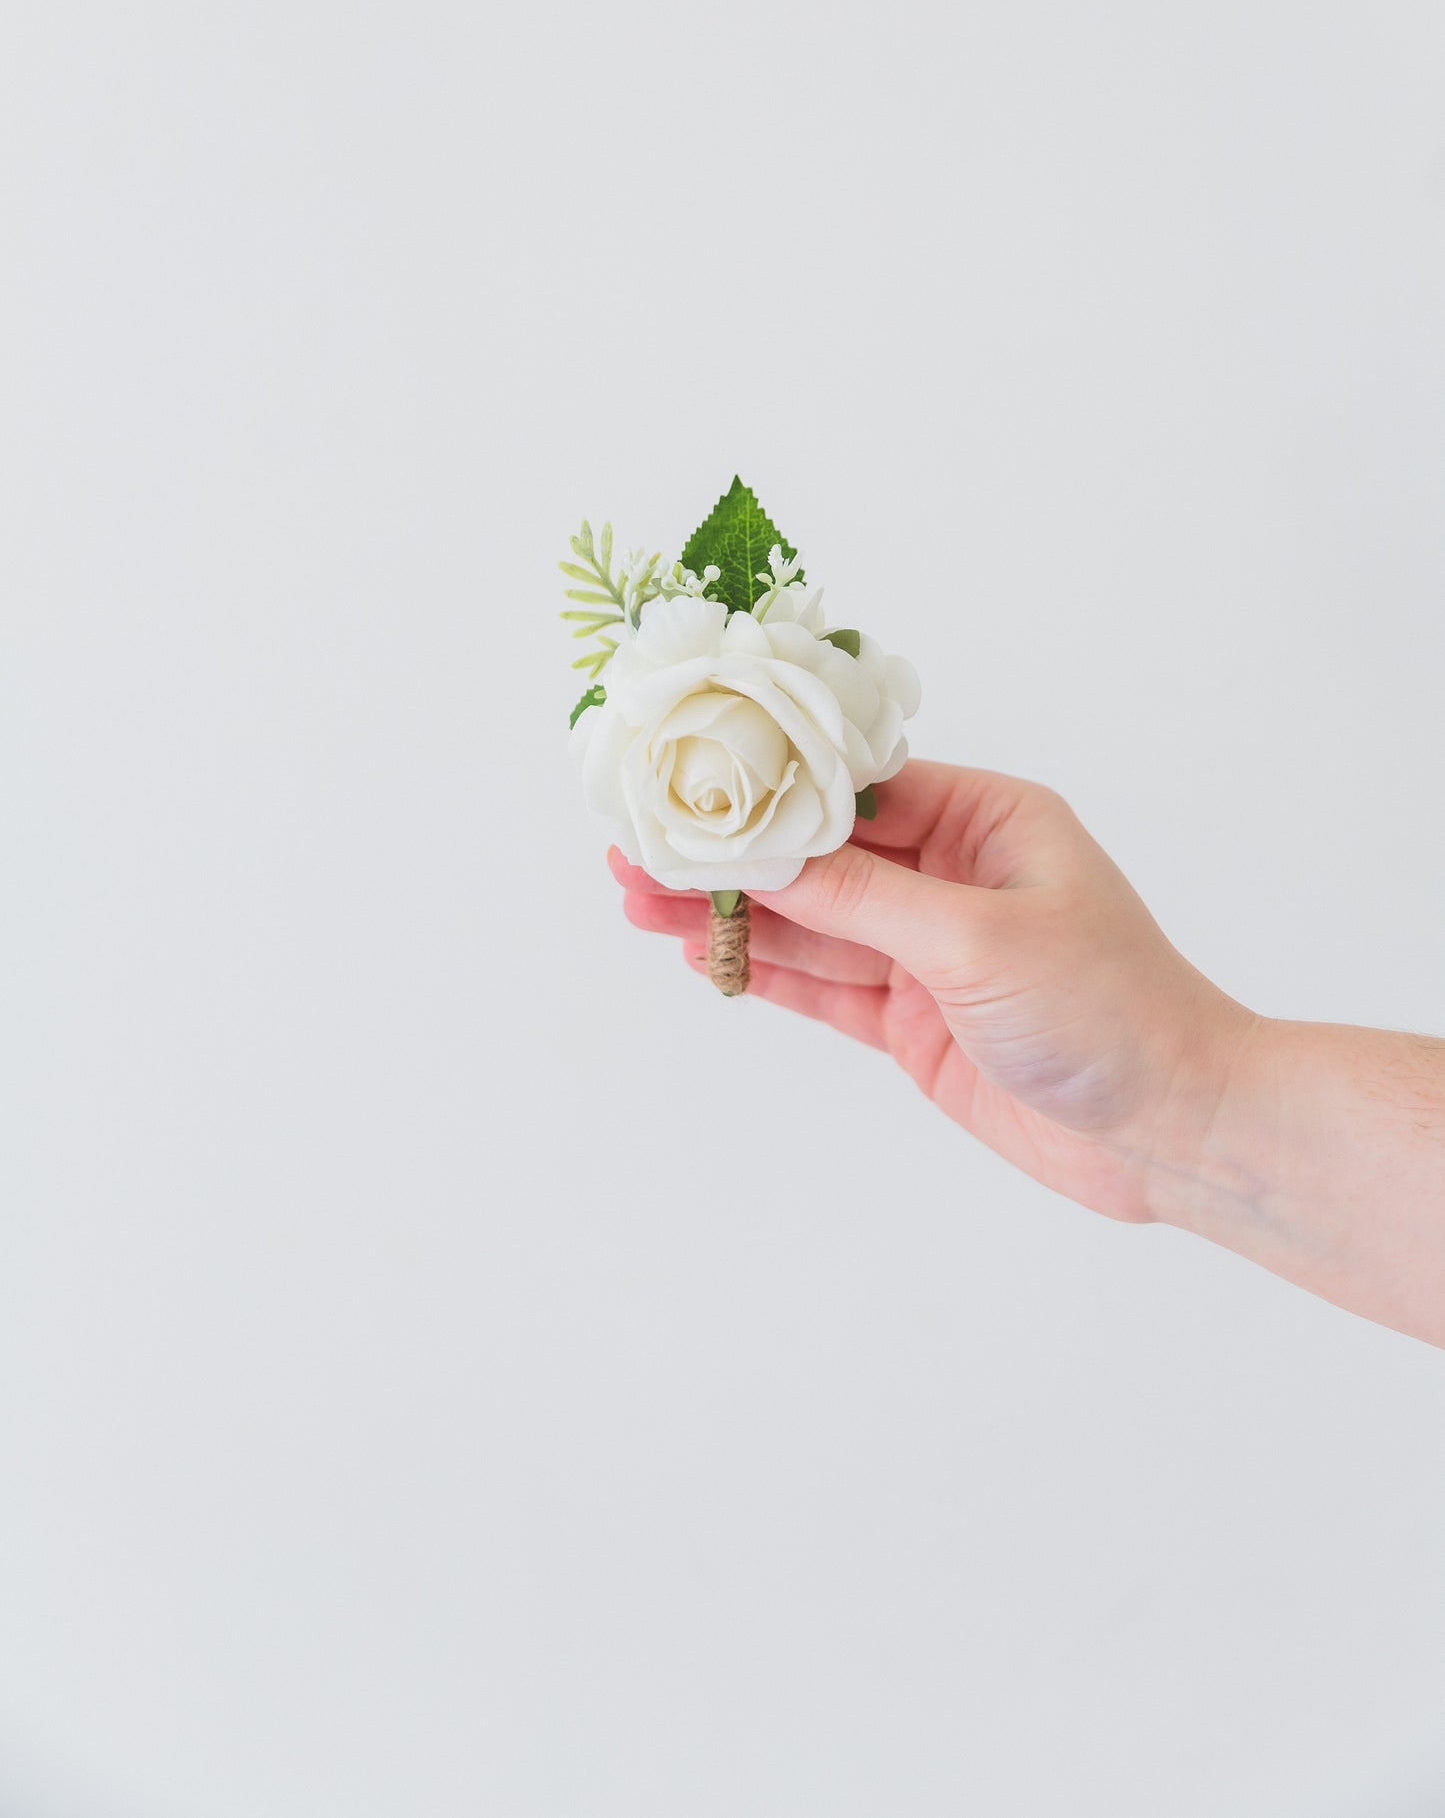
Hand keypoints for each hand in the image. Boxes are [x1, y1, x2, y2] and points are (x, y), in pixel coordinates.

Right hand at [610, 759, 1254, 1223]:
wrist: (1172, 1130)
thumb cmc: (1110, 1009)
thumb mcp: (976, 939)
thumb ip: (862, 897)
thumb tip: (766, 851)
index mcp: (987, 820)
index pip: (859, 785)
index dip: (771, 783)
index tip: (690, 777)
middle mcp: (954, 876)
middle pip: (821, 854)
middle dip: (733, 853)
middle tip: (637, 848)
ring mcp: (930, 953)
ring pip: (812, 922)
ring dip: (732, 913)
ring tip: (640, 897)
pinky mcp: (916, 1021)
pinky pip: (825, 984)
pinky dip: (766, 970)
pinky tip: (704, 952)